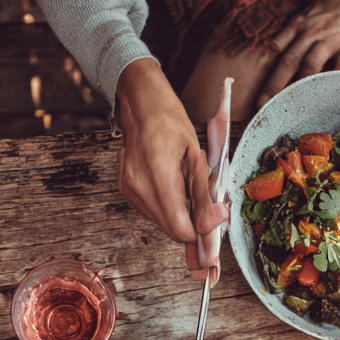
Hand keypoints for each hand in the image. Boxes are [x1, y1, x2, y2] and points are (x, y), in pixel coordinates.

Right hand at [115, 60, 227, 276]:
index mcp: (160, 177)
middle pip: (170, 229)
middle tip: (204, 208)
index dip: (199, 233)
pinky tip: (169, 185)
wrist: (142, 106)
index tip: (212, 225)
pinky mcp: (125, 190)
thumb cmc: (171, 124)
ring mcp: (129, 190)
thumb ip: (204, 194)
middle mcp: (140, 188)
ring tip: (184, 188)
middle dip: (191, 225)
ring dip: (178, 214)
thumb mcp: (197, 156)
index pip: (180, 229)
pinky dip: (165, 206)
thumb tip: (214, 223)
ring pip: (161, 222)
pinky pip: (151, 211)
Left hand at [255, 0, 339, 108]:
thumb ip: (291, 40)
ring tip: (292, 107)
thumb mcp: (305, 20)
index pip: (275, 52)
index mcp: (297, 28)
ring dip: (300, 85)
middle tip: (264, 107)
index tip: (256, 97)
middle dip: (274, 86)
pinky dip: (333, 82)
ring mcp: (330, 40)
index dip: (263, 75)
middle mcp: (310, 33)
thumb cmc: (329, 14)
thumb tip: (274, 69)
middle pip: (288, 61)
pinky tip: (327, 98)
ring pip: (311, 63)